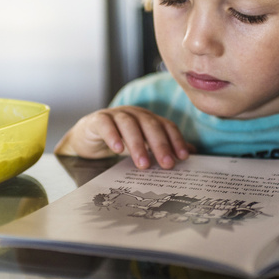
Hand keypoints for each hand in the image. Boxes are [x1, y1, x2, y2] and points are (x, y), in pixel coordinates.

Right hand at [54, 106, 194, 168]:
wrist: (87, 139)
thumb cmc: (119, 142)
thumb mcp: (142, 146)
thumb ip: (162, 148)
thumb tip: (192, 154)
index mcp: (147, 119)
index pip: (166, 125)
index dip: (176, 139)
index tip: (183, 157)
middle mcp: (134, 113)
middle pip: (150, 124)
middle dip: (160, 144)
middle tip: (167, 164)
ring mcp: (115, 114)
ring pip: (129, 124)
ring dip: (138, 144)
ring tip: (144, 164)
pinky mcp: (97, 120)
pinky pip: (106, 124)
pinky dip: (113, 136)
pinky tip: (118, 150)